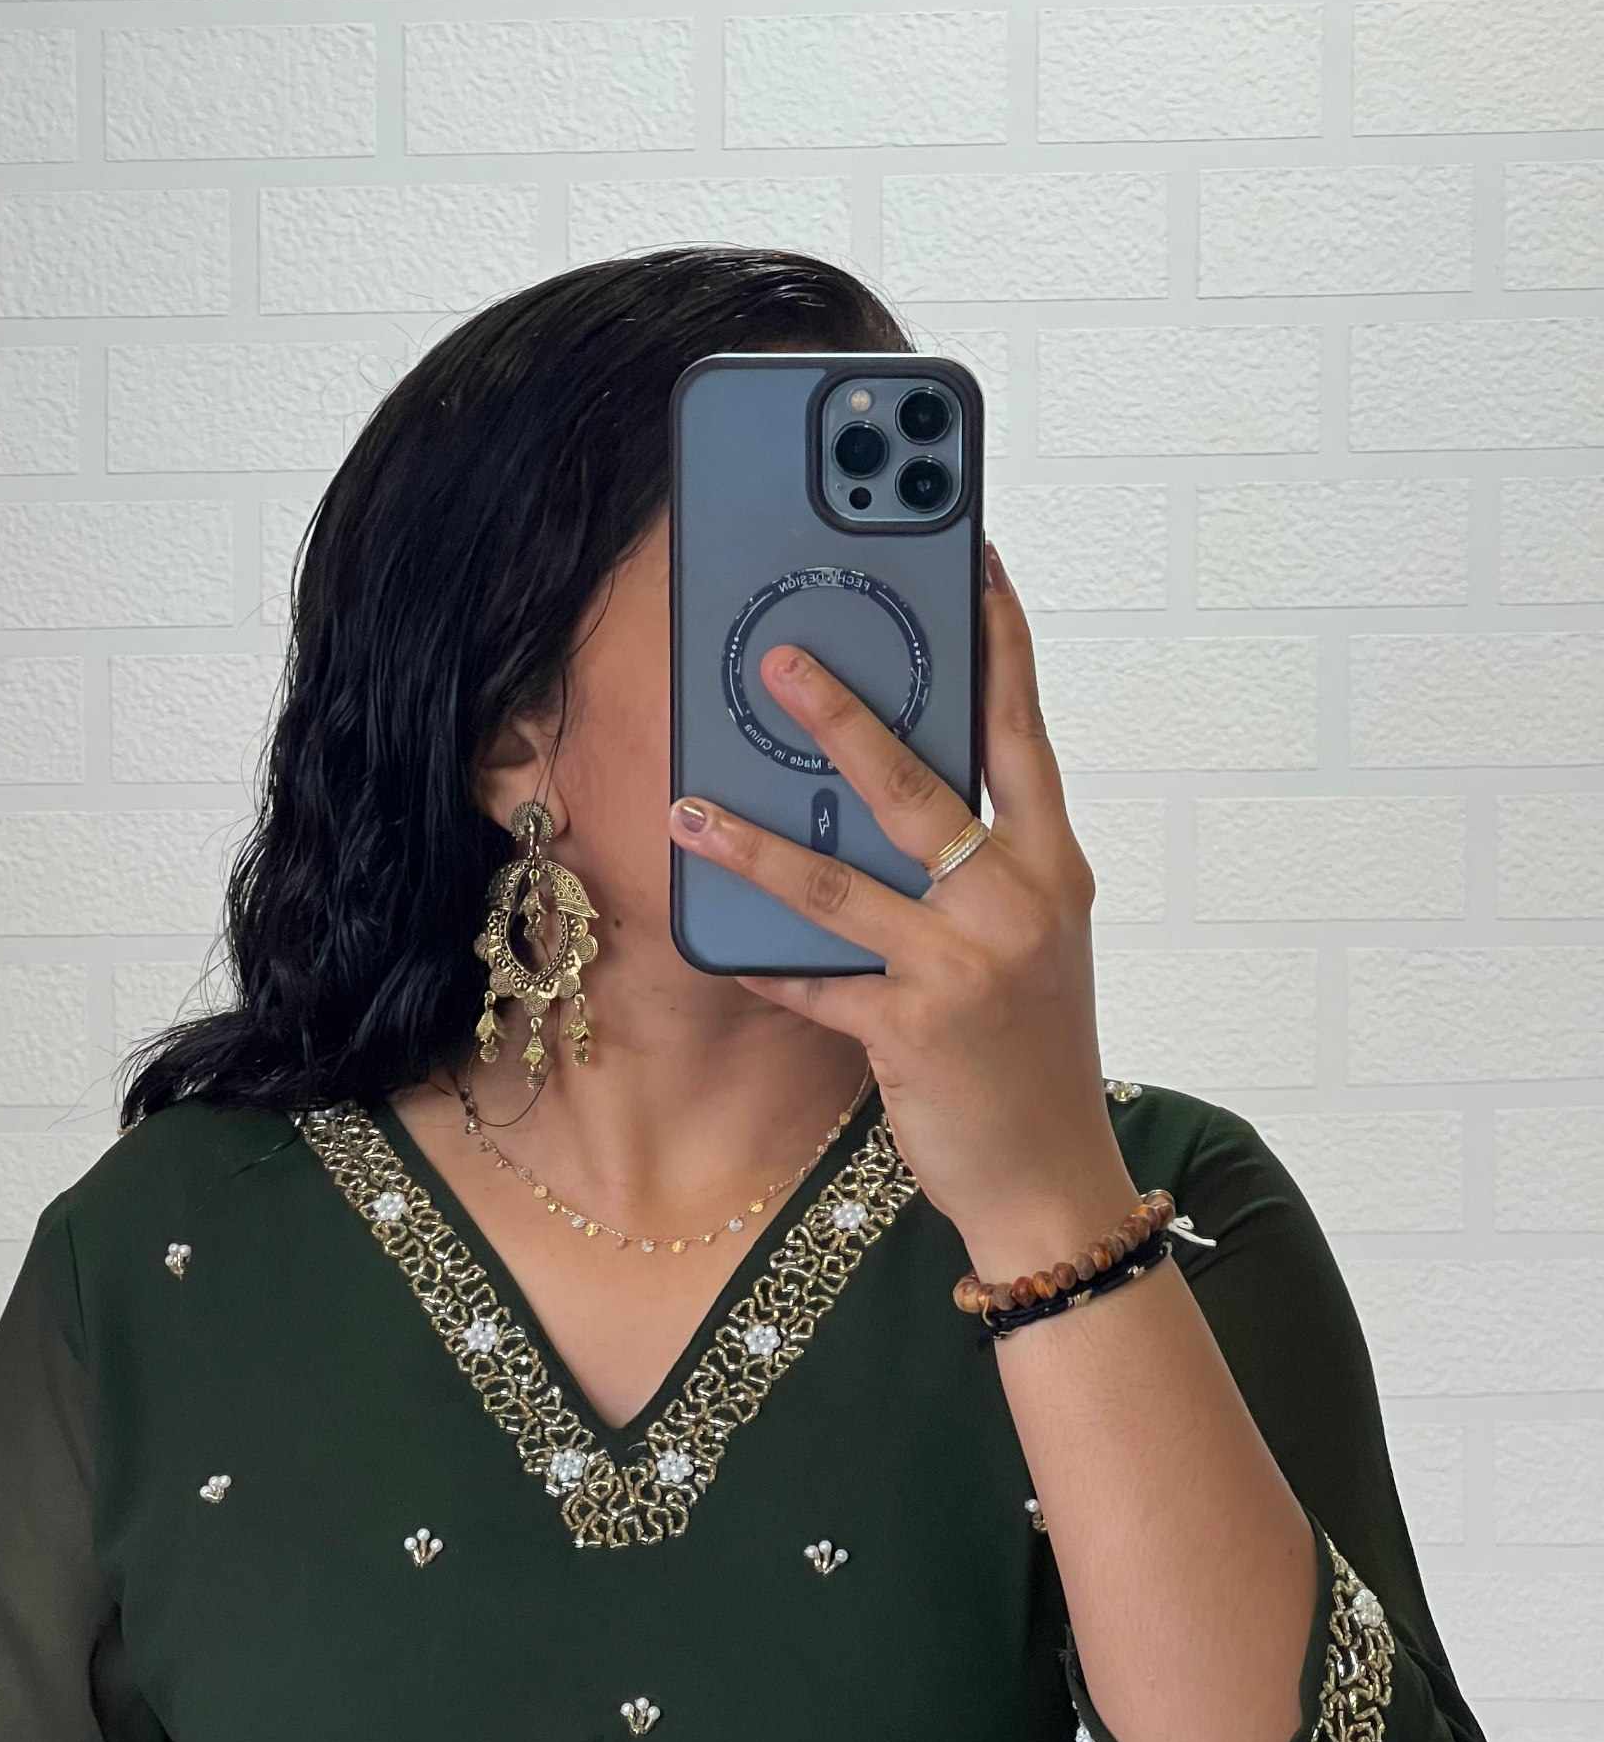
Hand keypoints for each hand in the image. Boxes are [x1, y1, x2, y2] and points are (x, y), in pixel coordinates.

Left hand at [666, 538, 1136, 1274]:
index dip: (1000, 643)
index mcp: (1051, 865)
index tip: (976, 563)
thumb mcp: (1028, 942)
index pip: (1022, 732)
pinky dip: (763, 964)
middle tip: (776, 660)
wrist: (1053, 1179)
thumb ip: (975, 871)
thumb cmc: (1031, 1050)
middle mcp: (1017, 901)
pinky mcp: (914, 1028)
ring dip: (754, 843)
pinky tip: (712, 941)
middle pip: (917, 785)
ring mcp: (966, 964)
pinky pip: (815, 982)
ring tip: (689, 807)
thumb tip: (883, 800)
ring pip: (841, 883)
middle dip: (841, 716)